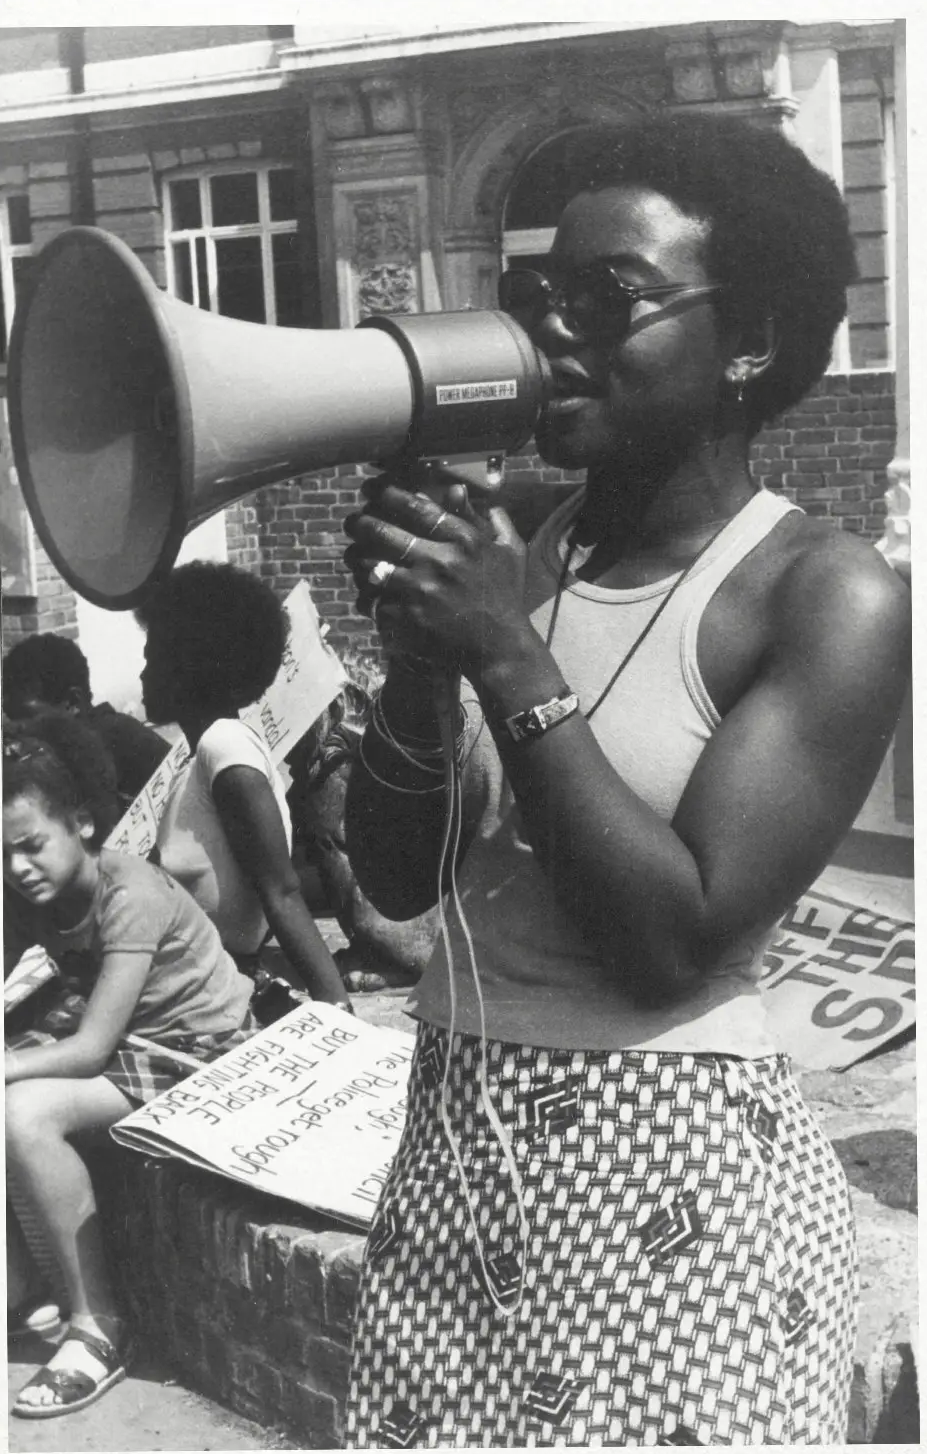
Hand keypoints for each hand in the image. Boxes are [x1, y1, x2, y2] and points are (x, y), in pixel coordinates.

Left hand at [344, 463, 531, 674]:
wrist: (500, 648)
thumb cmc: (505, 596)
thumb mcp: (508, 551)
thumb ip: (483, 518)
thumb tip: (456, 488)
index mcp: (465, 540)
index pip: (415, 506)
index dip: (386, 492)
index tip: (371, 489)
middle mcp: (441, 561)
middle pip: (383, 531)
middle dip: (360, 522)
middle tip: (353, 521)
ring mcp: (423, 590)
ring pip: (370, 565)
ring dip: (355, 558)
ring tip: (353, 555)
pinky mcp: (410, 618)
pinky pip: (373, 601)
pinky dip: (366, 597)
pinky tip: (365, 593)